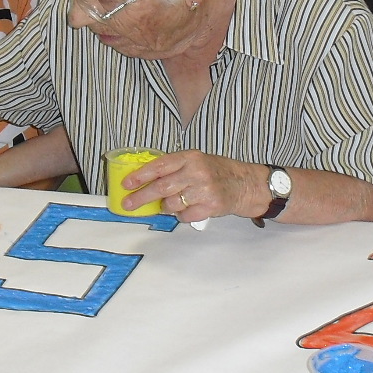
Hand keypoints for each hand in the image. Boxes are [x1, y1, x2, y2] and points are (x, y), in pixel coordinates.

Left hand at [120, 151, 267, 221]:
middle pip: (161, 187)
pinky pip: (184, 215)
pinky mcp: (210, 206)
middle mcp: (196, 172)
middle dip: (141, 197)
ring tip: (169, 204)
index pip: (159, 166)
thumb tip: (144, 179)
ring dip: (165, 207)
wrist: (245, 183)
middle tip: (128, 203)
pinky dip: (181, 215)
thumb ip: (174, 168)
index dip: (140, 175)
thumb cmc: (217, 171)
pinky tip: (186, 209)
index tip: (127, 184)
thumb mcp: (196, 161)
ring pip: (171, 204)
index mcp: (190, 157)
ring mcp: (204, 190)